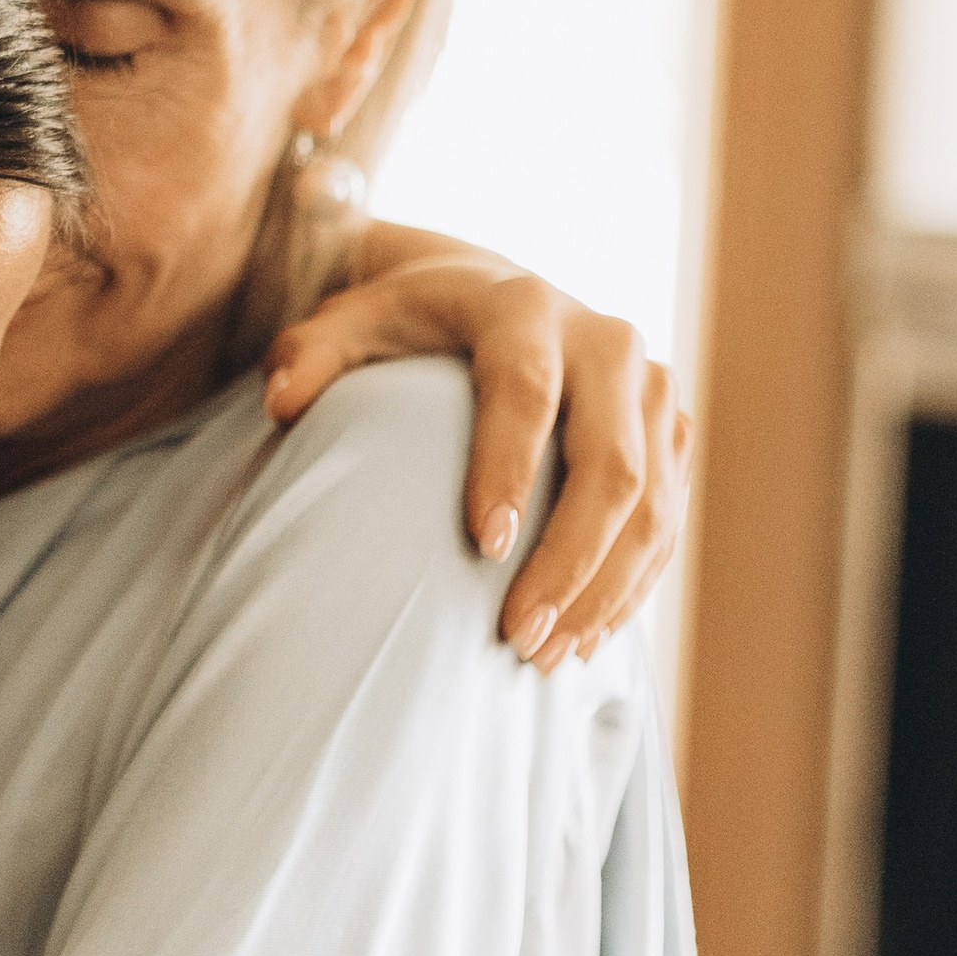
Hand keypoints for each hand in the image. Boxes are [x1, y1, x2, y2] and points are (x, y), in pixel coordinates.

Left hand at [264, 261, 688, 667]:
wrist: (501, 298)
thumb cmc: (413, 323)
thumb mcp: (353, 320)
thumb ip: (309, 354)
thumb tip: (282, 402)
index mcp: (524, 307)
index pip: (526, 391)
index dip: (509, 468)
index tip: (483, 547)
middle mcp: (608, 341)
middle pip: (613, 462)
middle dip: (571, 559)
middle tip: (518, 636)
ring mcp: (654, 390)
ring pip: (655, 503)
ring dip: (608, 589)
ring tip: (547, 657)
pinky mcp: (674, 433)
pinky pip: (670, 521)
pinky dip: (632, 585)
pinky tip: (586, 639)